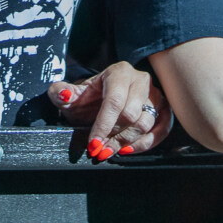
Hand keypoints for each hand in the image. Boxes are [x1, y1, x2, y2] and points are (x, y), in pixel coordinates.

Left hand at [48, 62, 172, 158]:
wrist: (103, 99)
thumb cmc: (89, 97)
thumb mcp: (72, 95)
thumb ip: (60, 92)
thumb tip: (62, 94)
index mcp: (119, 72)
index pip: (114, 100)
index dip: (103, 125)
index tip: (93, 143)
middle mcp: (140, 80)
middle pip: (131, 114)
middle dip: (113, 136)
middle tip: (99, 150)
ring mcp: (154, 94)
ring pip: (146, 123)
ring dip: (126, 143)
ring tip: (109, 151)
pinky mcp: (162, 109)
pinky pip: (162, 129)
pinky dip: (146, 143)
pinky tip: (128, 150)